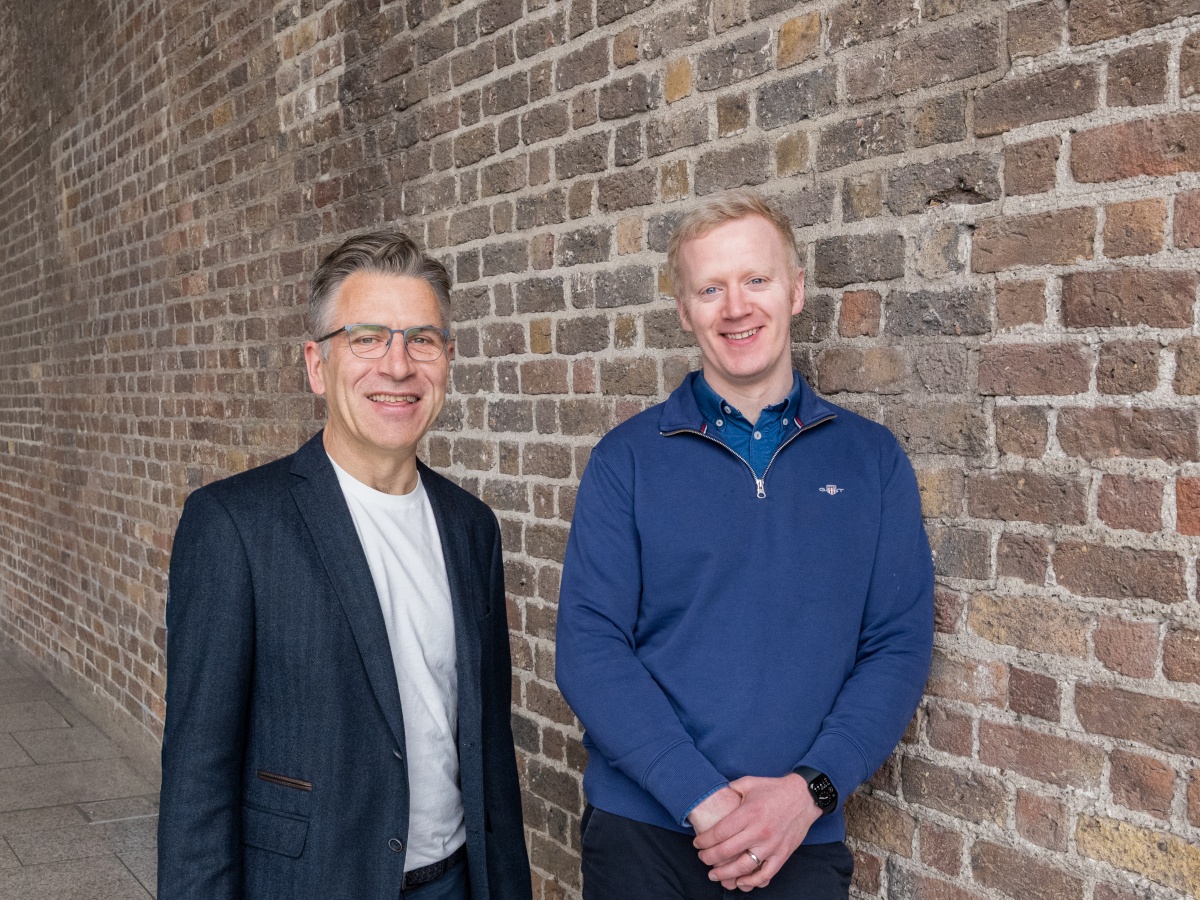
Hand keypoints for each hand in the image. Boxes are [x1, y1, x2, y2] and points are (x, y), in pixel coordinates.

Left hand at [692, 773, 821, 890]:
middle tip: (702, 858)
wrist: (804, 797)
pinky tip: (740, 882)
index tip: (697, 844)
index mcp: (749, 813)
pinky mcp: (782, 854)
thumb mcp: (749, 783)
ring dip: (725, 874)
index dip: (704, 841)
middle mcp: (759, 831)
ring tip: (714, 875)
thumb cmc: (774, 789)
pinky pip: (766, 874)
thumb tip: (715, 796)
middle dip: (709, 858)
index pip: (720, 832)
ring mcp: (772, 845)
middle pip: (727, 851)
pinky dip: (752, 882)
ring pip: (744, 867)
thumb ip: (730, 789)